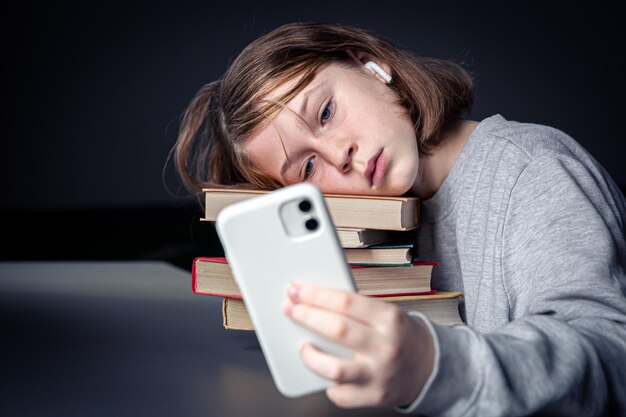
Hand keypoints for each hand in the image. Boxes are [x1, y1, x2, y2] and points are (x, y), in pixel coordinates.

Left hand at [283, 283, 434, 407]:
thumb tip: (314, 301)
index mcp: (389, 319)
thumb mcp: (386, 312)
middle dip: (306, 316)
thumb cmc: (401, 335)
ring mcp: (379, 374)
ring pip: (334, 369)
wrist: (430, 366)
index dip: (315, 294)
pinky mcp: (374, 396)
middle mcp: (385, 347)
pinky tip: (324, 372)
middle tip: (290, 309)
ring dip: (310, 356)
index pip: (345, 301)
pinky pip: (341, 394)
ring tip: (303, 346)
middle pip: (337, 329)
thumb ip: (355, 309)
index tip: (296, 290)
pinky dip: (327, 385)